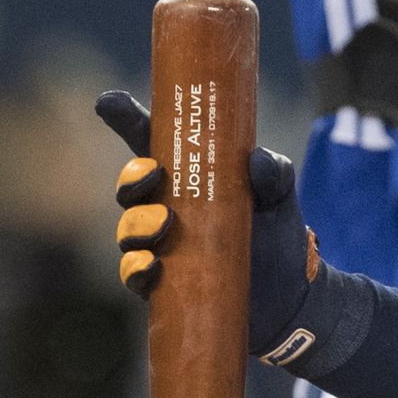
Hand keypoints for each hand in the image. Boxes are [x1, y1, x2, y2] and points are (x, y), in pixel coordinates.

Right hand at [95, 90, 321, 356]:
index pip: (150, 143)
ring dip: (136, 225)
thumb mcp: (281, 196)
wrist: (289, 295)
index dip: (126, 120)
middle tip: (154, 176)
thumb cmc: (276, 233)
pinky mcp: (163, 284)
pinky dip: (135, 270)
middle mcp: (168, 208)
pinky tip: (151, 267)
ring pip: (127, 231)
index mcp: (190, 176)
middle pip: (129, 187)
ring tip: (164, 224)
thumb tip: (257, 161)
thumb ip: (275, 173)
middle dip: (132, 179)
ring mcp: (161, 246)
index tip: (107, 102)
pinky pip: (133, 275)